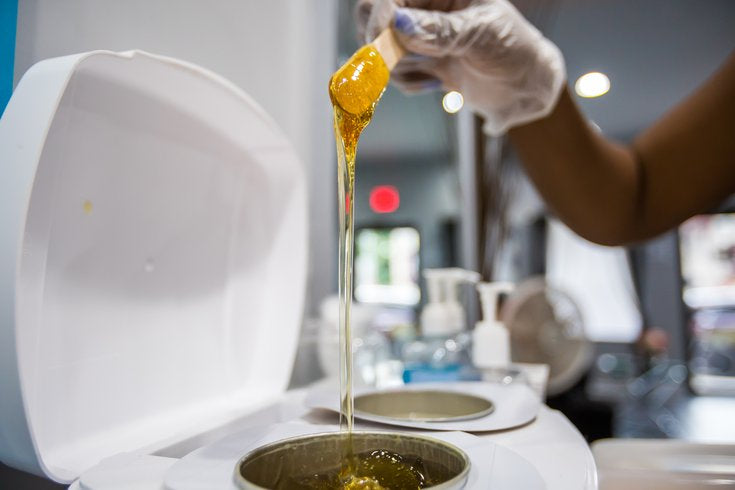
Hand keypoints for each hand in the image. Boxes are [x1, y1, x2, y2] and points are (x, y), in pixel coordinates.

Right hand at [356, 0, 565, 135]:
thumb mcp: (482, 33)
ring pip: (381, 50)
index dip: (380, 17)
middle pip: (373, 17)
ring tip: (434, 72)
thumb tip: (398, 23)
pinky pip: (395, 74)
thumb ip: (440, 29)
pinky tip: (437, 83)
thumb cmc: (514, 47)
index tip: (381, 44)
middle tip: (395, 63)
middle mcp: (425, 8)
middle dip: (381, 44)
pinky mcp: (420, 63)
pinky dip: (409, 83)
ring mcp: (420, 37)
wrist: (526, 86)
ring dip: (398, 68)